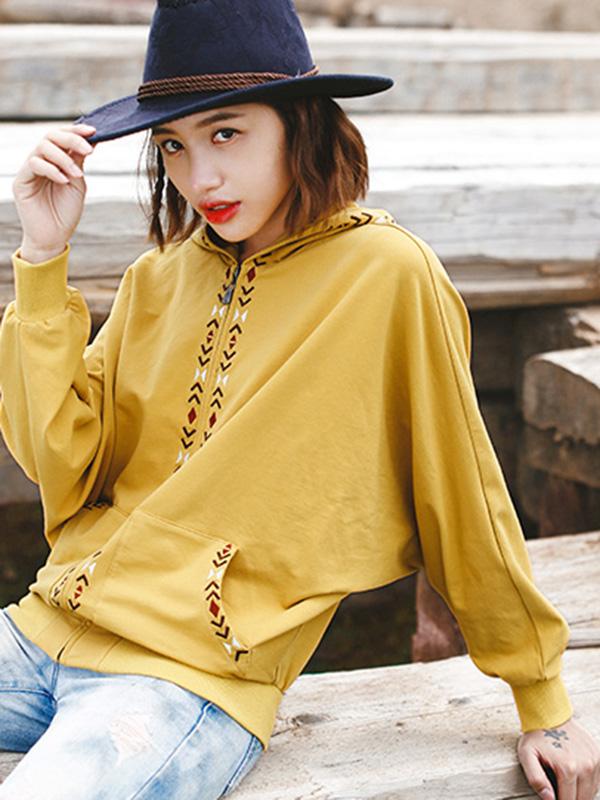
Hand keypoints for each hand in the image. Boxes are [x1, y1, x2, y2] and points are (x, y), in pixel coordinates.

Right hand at [12, 123, 96, 261]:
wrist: (54, 237)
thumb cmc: (66, 212)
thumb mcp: (78, 183)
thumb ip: (79, 162)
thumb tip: (88, 141)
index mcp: (55, 160)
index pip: (61, 136)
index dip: (76, 130)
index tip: (93, 131)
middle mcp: (41, 161)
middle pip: (51, 136)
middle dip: (71, 138)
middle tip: (88, 149)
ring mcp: (30, 170)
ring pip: (42, 147)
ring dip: (64, 158)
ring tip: (76, 174)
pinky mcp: (21, 181)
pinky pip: (34, 164)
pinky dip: (52, 169)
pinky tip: (64, 180)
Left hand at [517, 717, 599, 799]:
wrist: (548, 714)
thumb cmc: (535, 736)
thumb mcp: (527, 756)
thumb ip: (536, 780)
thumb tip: (549, 799)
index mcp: (568, 769)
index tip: (552, 796)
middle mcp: (586, 766)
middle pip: (582, 799)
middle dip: (569, 798)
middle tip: (557, 787)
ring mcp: (594, 760)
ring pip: (591, 792)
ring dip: (579, 791)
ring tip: (564, 781)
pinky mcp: (598, 755)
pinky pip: (596, 779)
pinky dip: (587, 782)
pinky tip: (574, 775)